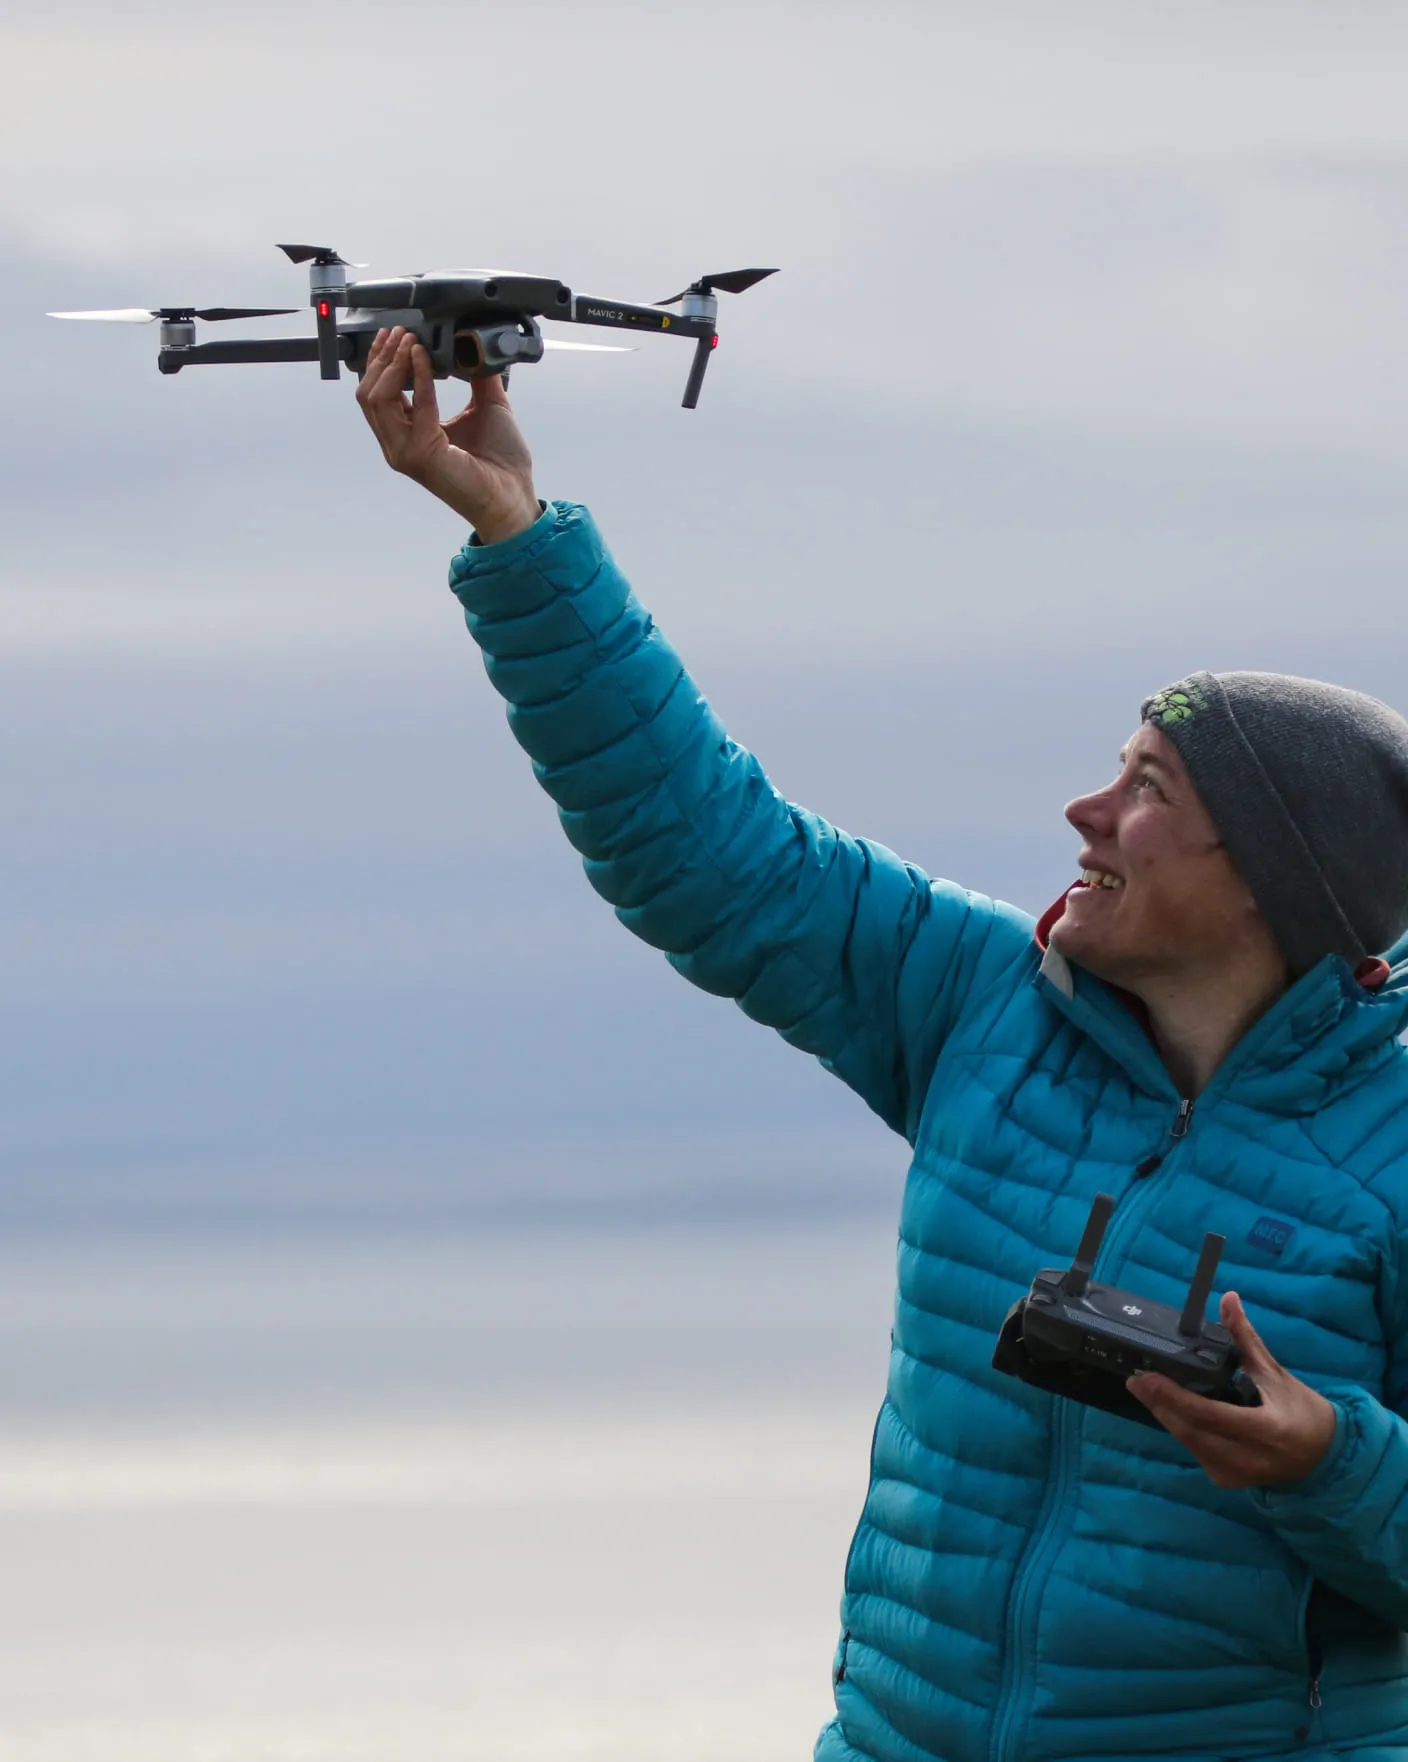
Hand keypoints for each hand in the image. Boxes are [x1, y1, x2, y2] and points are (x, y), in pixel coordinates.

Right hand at [355, 327, 540, 543]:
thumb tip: (473, 343)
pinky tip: (426, 356)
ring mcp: (406, 452)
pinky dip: (420, 378)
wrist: (513, 495)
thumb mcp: (487, 406)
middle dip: (382, 358)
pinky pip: (415, 407)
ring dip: (393, 364)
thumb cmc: (500, 461)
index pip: (378, 393)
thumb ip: (476, 375)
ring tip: (410, 340)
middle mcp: (400, 445)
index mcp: (409, 434)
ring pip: (378, 399)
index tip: (396, 333)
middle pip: (369, 394)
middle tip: (401, 331)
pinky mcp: (421, 456)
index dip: (382, 361)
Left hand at [1126, 1291, 1337, 1488]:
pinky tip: (1172, 1411)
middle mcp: (1249, 1458)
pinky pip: (1196, 1452)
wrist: (1324, 1457)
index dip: (1173, 1397)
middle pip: (1191, 1431)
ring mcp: (1237, 1474)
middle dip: (1160, 1404)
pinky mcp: (1228, 1481)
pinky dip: (1183, 1430)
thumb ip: (1246, 1339)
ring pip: (1190, 1444)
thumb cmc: (1302, 1411)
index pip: (1208, 1415)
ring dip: (1167, 1416)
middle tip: (1136, 1380)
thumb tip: (1228, 1298)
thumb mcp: (1276, 1373)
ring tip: (1147, 1390)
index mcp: (1266, 1429)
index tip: (1145, 1377)